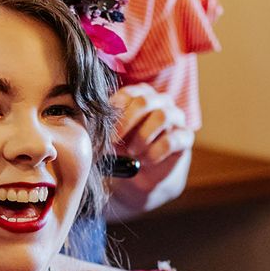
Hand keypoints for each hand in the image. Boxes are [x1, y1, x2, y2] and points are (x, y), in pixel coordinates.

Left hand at [106, 83, 193, 215]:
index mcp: (139, 95)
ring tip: (131, 152)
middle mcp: (160, 102)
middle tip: (112, 142)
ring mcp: (176, 117)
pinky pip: (173, 139)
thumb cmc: (122, 151)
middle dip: (125, 123)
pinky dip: (155, 152)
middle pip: (145, 101)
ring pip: (161, 117)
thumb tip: (84, 124)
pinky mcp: (185, 137)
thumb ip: (102, 128)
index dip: (113, 110)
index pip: (128, 93)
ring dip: (142, 137)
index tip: (102, 129)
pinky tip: (145, 161)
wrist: (142, 178)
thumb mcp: (109, 138)